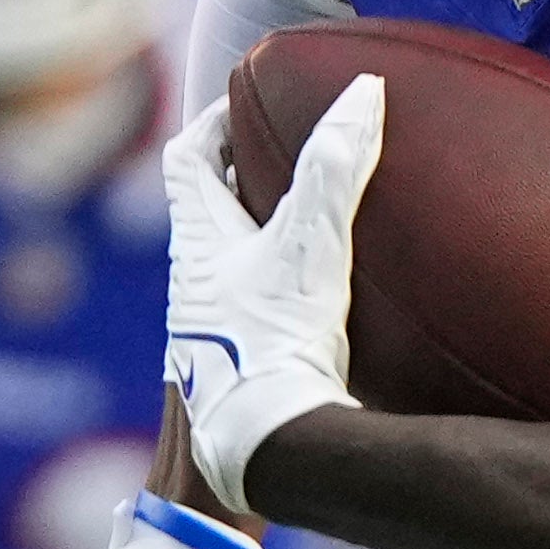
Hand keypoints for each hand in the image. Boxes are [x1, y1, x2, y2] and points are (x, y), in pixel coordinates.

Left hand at [173, 69, 372, 510]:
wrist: (255, 456)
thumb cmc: (269, 347)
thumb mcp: (308, 246)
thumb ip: (336, 168)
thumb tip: (363, 92)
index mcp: (198, 239)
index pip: (186, 157)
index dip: (212, 122)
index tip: (250, 103)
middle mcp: (196, 280)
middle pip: (208, 207)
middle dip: (243, 174)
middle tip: (291, 150)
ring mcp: (214, 326)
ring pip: (232, 259)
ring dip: (264, 233)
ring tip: (315, 216)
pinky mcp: (240, 365)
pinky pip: (254, 305)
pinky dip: (281, 285)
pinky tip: (325, 301)